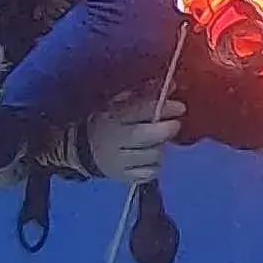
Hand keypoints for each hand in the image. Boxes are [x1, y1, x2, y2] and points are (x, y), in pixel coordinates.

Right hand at [44, 93, 184, 186]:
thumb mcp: (120, 103)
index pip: (140, 110)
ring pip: (151, 156)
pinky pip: (149, 174)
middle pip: (146, 136)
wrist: (82, 149)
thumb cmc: (109, 121)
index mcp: (113, 116)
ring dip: (160, 148)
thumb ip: (146, 94)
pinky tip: (150, 159)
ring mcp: (118, 160)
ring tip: (158, 143)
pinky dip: (154, 166)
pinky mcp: (122, 177)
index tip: (180, 107)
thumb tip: (172, 86)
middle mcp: (114, 139)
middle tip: (175, 125)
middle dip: (165, 130)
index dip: (163, 108)